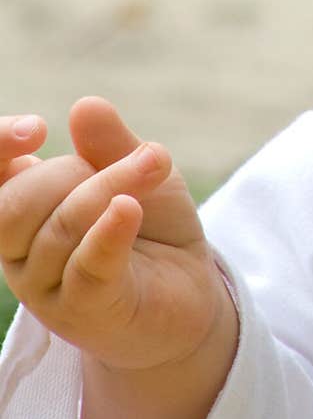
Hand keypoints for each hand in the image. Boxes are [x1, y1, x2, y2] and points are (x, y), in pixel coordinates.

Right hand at [0, 99, 230, 373]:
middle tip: (138, 159)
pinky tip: (129, 208)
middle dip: (73, 170)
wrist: (189, 292)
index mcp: (22, 209)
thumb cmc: (151, 226)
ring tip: (154, 166)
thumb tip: (85, 106)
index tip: (36, 129)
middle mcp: (20, 252)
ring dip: (112, 187)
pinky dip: (109, 231)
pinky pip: (88, 267)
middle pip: (17, 202)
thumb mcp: (136, 172)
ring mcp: (47, 288)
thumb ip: (108, 144)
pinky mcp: (86, 312)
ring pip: (60, 229)